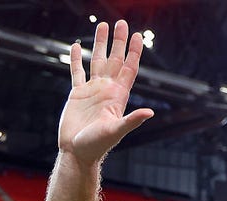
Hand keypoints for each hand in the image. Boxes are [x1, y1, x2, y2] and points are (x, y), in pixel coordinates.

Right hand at [58, 20, 153, 164]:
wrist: (77, 152)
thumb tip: (150, 112)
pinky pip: (77, 72)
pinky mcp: (77, 95)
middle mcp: (107, 90)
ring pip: (97, 61)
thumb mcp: (116, 131)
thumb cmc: (97, 145)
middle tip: (121, 22)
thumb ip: (132, 120)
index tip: (138, 35)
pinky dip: (76, 59)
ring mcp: (92, 91)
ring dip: (100, 44)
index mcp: (118, 96)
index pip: (129, 69)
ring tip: (102, 25)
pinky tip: (76, 46)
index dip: (134, 52)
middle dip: (119, 41)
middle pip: (115, 60)